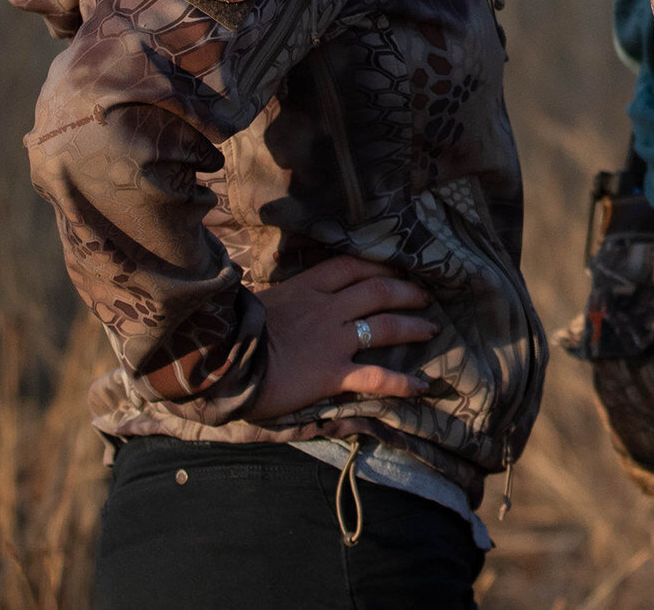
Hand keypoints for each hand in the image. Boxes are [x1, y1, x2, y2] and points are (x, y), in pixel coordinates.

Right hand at [247, 255, 436, 420]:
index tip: (396, 271)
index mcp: (307, 287)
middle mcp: (327, 309)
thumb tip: (292, 298)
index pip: (353, 266)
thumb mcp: (262, 303)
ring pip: (386, 326)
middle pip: (379, 290)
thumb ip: (287, 299)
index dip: (379, 266)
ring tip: (432, 329)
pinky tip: (421, 387)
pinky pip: (376, 377)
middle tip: (425, 297)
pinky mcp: (333, 373)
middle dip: (407, 292)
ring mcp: (333, 340)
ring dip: (414, 326)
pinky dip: (402, 382)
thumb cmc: (233, 334)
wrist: (221, 364)